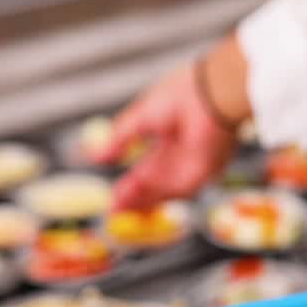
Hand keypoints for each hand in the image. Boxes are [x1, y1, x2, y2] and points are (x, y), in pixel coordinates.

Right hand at [101, 36, 248, 210]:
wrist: (211, 96)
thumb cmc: (181, 96)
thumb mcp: (139, 118)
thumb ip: (119, 139)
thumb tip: (96, 155)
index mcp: (169, 134)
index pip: (148, 164)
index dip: (131, 179)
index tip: (114, 191)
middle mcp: (181, 154)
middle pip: (154, 182)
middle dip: (133, 196)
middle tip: (113, 208)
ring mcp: (190, 166)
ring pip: (161, 191)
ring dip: (139, 202)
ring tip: (117, 211)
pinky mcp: (199, 176)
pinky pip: (172, 194)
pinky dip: (153, 201)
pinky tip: (134, 206)